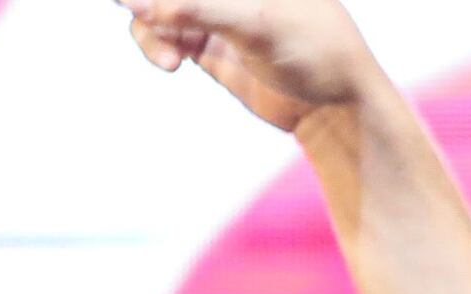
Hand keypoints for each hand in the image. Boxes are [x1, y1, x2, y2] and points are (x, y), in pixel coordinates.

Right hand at [124, 0, 387, 133]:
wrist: (334, 105)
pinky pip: (163, 35)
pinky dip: (155, 46)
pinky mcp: (205, 42)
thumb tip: (135, 2)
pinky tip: (169, 63)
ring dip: (148, 29)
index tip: (138, 6)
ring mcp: (212, 10)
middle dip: (147, 3)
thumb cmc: (313, 50)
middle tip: (139, 16)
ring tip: (168, 60)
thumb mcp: (256, 24)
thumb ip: (195, 9)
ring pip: (156, 8)